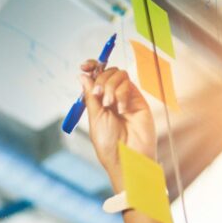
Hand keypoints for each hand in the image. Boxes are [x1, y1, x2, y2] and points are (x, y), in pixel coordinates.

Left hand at [79, 61, 156, 191]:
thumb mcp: (94, 117)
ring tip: (110, 105)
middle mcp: (111, 97)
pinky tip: (123, 110)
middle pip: (106, 72)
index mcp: (98, 102)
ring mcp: (125, 97)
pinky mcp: (138, 99)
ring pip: (118, 75)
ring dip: (110, 87)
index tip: (85, 66)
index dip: (91, 67)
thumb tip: (83, 75)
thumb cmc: (108, 143)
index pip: (94, 77)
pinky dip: (122, 94)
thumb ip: (90, 95)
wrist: (127, 156)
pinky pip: (128, 84)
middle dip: (100, 80)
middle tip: (99, 96)